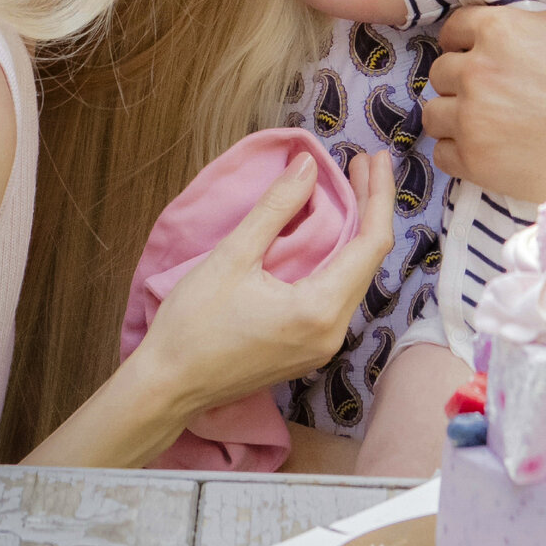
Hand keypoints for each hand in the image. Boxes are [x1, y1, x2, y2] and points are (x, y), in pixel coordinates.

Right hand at [137, 150, 393, 413]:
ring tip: (352, 188)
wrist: (166, 388)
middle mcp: (334, 332)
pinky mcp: (310, 348)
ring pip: (356, 277)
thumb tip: (308, 165)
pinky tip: (333, 231)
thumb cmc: (192, 325)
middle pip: (369, 259)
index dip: (379, 195)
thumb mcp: (232, 256)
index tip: (376, 157)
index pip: (371, 243)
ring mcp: (324, 345)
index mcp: (320, 310)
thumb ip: (275, 208)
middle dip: (371, 207)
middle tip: (364, 162)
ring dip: (356, 231)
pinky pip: (339, 294)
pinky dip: (340, 257)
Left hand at [422, 0, 545, 201]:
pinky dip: (460, 151)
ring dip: (455, 113)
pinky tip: (489, 148)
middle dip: (464, 75)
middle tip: (496, 87)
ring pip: (435, 113)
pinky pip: (444, 155)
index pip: (455, 28)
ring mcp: (475, 122)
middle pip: (442, 70)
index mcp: (500, 30)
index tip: (492, 51)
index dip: (472, 37)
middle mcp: (478, 74)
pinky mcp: (481, 165)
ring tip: (487, 118)